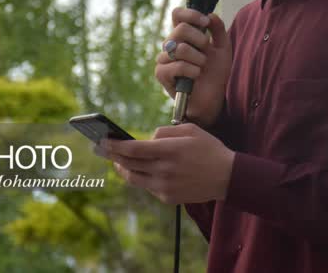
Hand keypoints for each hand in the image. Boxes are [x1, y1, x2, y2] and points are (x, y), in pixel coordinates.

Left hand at [97, 123, 234, 204]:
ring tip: (117, 161)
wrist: (227, 177)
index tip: (103, 141)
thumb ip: (164, 132)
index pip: (134, 149)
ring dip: (123, 169)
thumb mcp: (190, 130)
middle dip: (112, 156)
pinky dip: (142, 177)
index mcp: (170, 150)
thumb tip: (147, 139)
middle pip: (129, 164)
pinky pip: (147, 186)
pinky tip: (141, 170)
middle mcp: (164, 169)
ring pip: (134, 178)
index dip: (115, 145)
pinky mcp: (167, 197)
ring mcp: (165, 186)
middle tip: (100, 149)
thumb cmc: (209, 149)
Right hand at [155, 8, 231, 127]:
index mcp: (183, 35)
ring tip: (202, 67)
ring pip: (180, 48)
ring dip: (198, 58)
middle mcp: (171, 44)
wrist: (213, 98)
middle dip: (200, 39)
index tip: (205, 22)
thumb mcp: (223, 48)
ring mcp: (164, 59)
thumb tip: (210, 15)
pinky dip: (191, 70)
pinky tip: (196, 76)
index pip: (177, 14)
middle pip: (180, 29)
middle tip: (207, 51)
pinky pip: (177, 65)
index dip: (190, 14)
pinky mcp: (161, 74)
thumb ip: (218, 30)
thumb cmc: (216, 72)